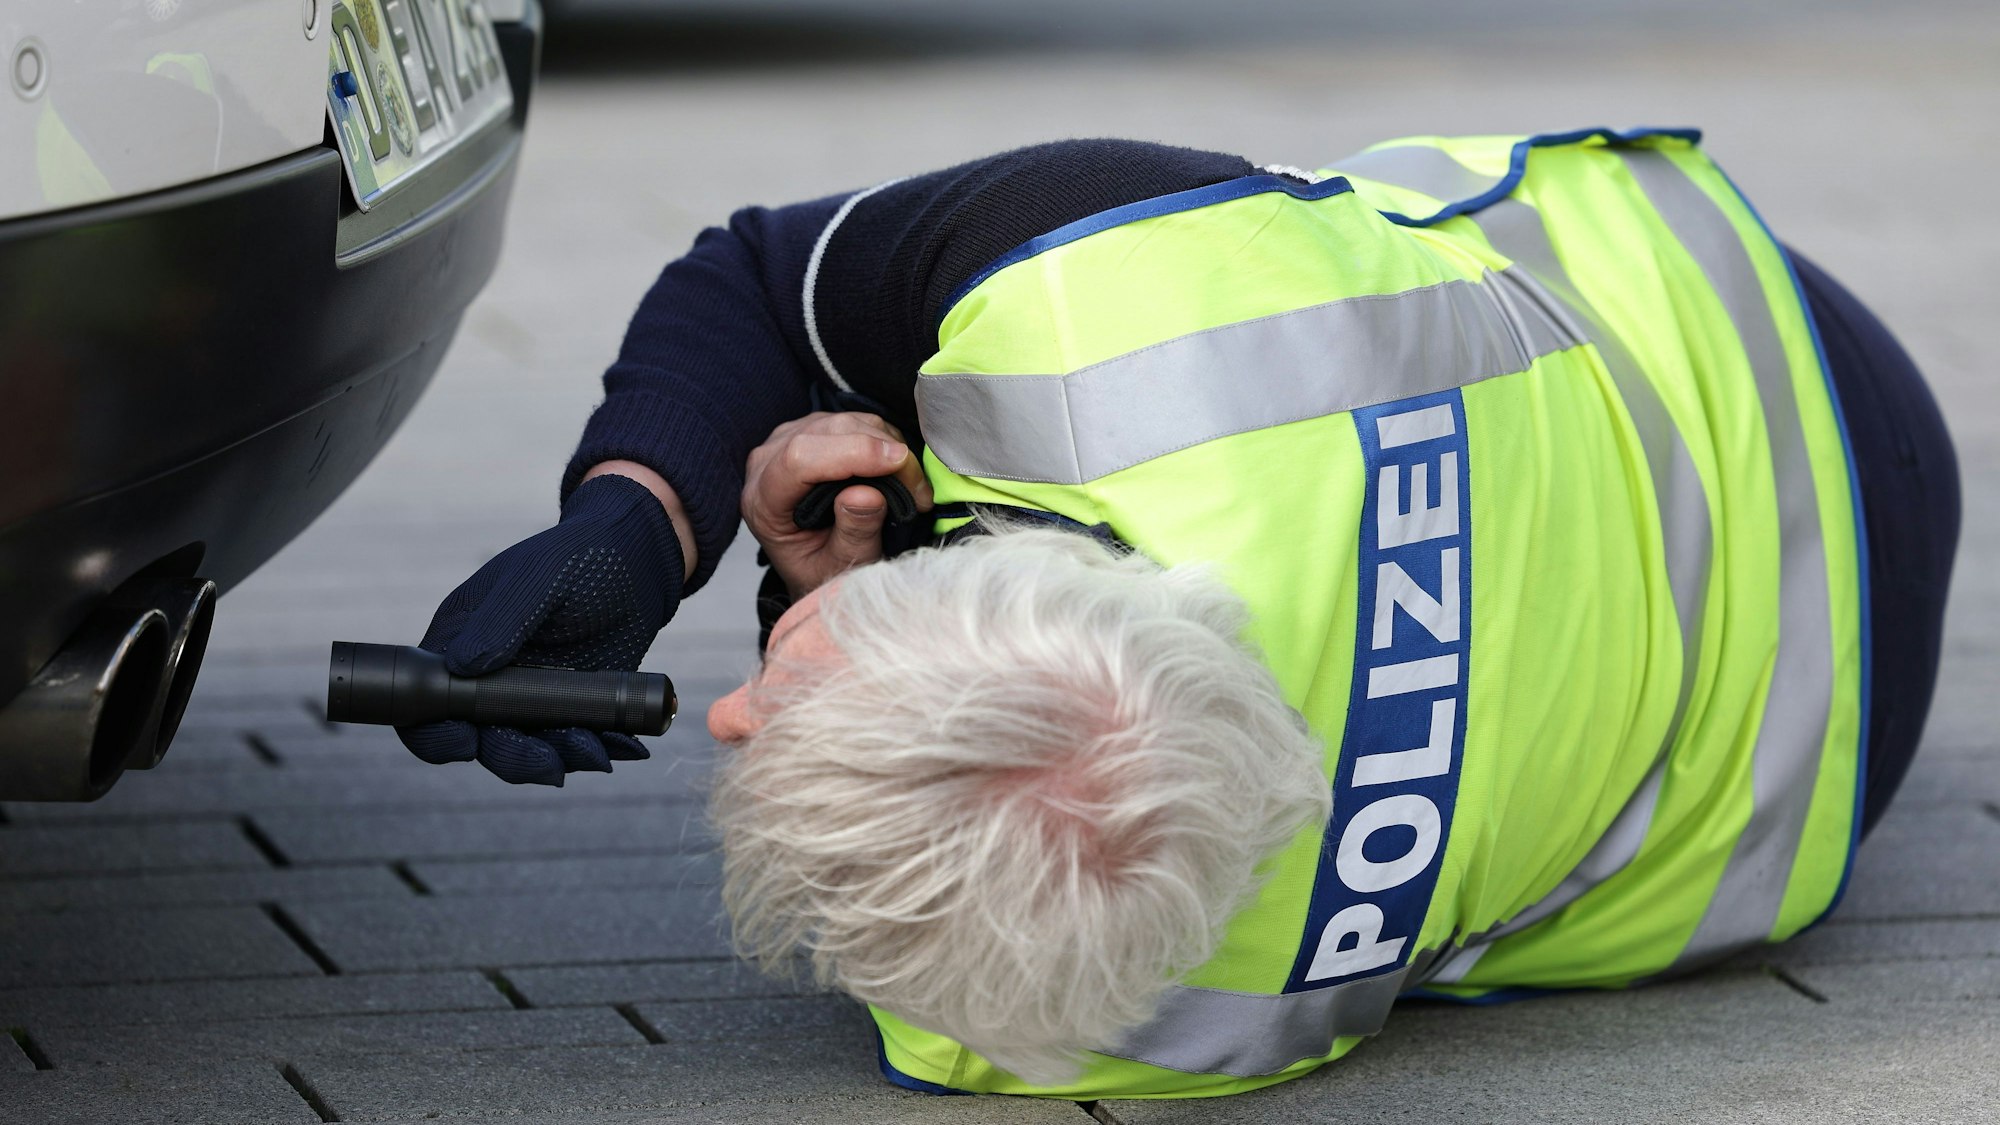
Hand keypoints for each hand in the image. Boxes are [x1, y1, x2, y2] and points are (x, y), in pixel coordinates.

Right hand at [395, 473, 684, 784]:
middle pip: (480, 740)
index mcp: (459, 643)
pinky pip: (575, 741)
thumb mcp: (536, 580)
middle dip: (514, 758)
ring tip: (599, 753)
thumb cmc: (577, 558)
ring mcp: (530, 697)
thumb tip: (462, 667)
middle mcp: (487, 678)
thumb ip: (500, 622)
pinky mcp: (571, 707)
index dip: (437, 734)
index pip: (426, 703)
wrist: (639, 563)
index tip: (468, 743)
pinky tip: (626, 746)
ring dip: (561, 760)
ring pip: (530, 749)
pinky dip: (599, 749)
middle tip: (552, 765)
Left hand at [742, 412, 932, 597]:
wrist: (815, 564)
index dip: (852, 453)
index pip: (799, 459)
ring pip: (847, 421)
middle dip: (883, 454)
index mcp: (763, 501)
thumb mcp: (842, 564)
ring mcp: (787, 439)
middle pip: (828, 432)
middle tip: (919, 492)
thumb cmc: (824, 569)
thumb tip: (867, 494)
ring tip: (911, 488)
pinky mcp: (811, 429)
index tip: (899, 463)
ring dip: (888, 447)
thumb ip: (853, 532)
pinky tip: (896, 471)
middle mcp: (767, 462)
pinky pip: (855, 420)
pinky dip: (884, 440)